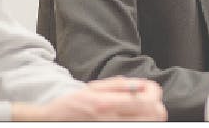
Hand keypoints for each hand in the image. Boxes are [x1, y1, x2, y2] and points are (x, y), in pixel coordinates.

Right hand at [12, 76, 166, 120]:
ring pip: (148, 124)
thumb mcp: (93, 88)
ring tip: (142, 109)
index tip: (149, 88)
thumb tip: (142, 84)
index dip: (154, 92)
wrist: (52, 122)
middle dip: (156, 104)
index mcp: (106, 104)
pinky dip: (141, 122)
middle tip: (148, 100)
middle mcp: (110, 121)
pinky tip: (135, 117)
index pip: (147, 100)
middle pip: (154, 115)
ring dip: (150, 115)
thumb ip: (119, 85)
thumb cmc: (72, 105)